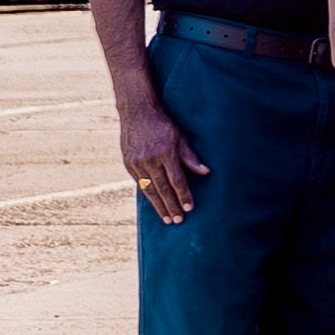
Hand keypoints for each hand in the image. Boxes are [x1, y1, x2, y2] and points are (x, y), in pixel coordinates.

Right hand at [115, 93, 205, 225]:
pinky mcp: (128, 164)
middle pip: (162, 188)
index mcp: (165, 153)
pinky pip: (139, 184)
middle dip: (171, 206)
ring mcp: (137, 163)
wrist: (137, 113)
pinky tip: (155, 204)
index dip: (183, 195)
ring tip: (167, 219)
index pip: (176, 180)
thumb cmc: (163, 125)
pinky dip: (148, 195)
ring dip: (158, 205)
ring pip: (149, 189)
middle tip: (178, 221)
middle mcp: (149, 160)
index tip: (189, 208)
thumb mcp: (180, 137)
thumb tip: (205, 172)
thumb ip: (190, 157)